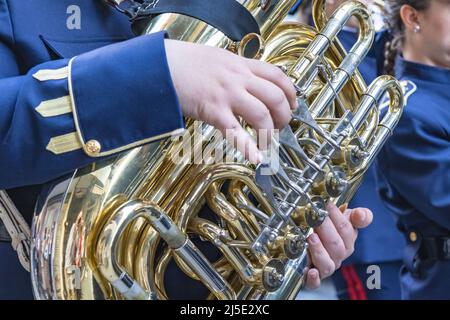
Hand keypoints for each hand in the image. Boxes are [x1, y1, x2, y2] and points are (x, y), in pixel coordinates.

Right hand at [164, 39, 296, 163]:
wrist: (159, 64)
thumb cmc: (183, 62)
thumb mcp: (216, 58)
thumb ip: (234, 69)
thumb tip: (247, 81)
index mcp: (240, 64)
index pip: (278, 76)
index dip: (291, 93)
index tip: (293, 104)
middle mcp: (238, 78)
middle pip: (276, 97)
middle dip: (285, 116)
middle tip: (281, 126)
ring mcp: (227, 94)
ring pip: (262, 115)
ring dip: (269, 133)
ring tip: (267, 142)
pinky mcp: (213, 111)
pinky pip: (236, 132)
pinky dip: (248, 147)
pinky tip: (256, 158)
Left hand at [304, 202, 372, 288]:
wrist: (315, 241)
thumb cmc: (331, 228)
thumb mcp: (346, 218)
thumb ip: (358, 216)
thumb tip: (361, 214)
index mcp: (348, 242)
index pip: (346, 230)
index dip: (337, 216)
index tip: (327, 204)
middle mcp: (338, 256)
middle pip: (336, 245)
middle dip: (325, 229)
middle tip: (316, 217)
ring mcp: (326, 267)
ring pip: (327, 264)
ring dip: (319, 251)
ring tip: (311, 237)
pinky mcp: (314, 277)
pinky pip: (315, 283)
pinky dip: (314, 279)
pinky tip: (311, 272)